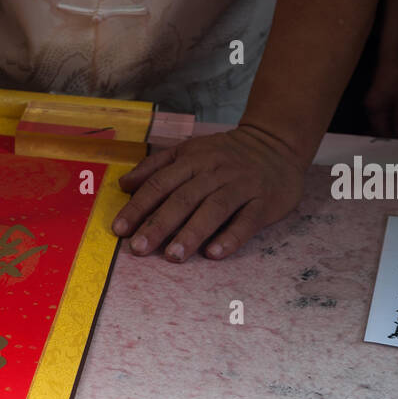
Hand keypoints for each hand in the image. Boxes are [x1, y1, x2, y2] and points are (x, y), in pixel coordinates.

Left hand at [112, 125, 305, 261]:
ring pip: (213, 209)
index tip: (119, 229)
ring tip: (172, 256)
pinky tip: (214, 254)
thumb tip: (123, 185)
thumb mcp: (188, 150)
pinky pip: (247, 221)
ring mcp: (240, 186)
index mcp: (192, 160)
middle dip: (158, 225)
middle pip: (183, 198)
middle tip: (139, 248)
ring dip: (191, 234)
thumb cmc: (225, 154)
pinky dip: (231, 237)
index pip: (160, 184)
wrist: (277, 142)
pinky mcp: (264, 202)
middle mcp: (215, 172)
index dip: (138, 207)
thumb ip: (155, 167)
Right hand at [363, 59, 397, 137]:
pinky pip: (377, 112)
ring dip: (385, 124)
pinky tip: (392, 118)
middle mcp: (369, 108)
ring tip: (396, 129)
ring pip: (376, 119)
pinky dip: (384, 117)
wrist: (391, 62)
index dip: (389, 136)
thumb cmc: (397, 80)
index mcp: (375, 110)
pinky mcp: (372, 98)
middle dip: (386, 132)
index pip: (381, 129)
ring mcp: (369, 103)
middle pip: (376, 126)